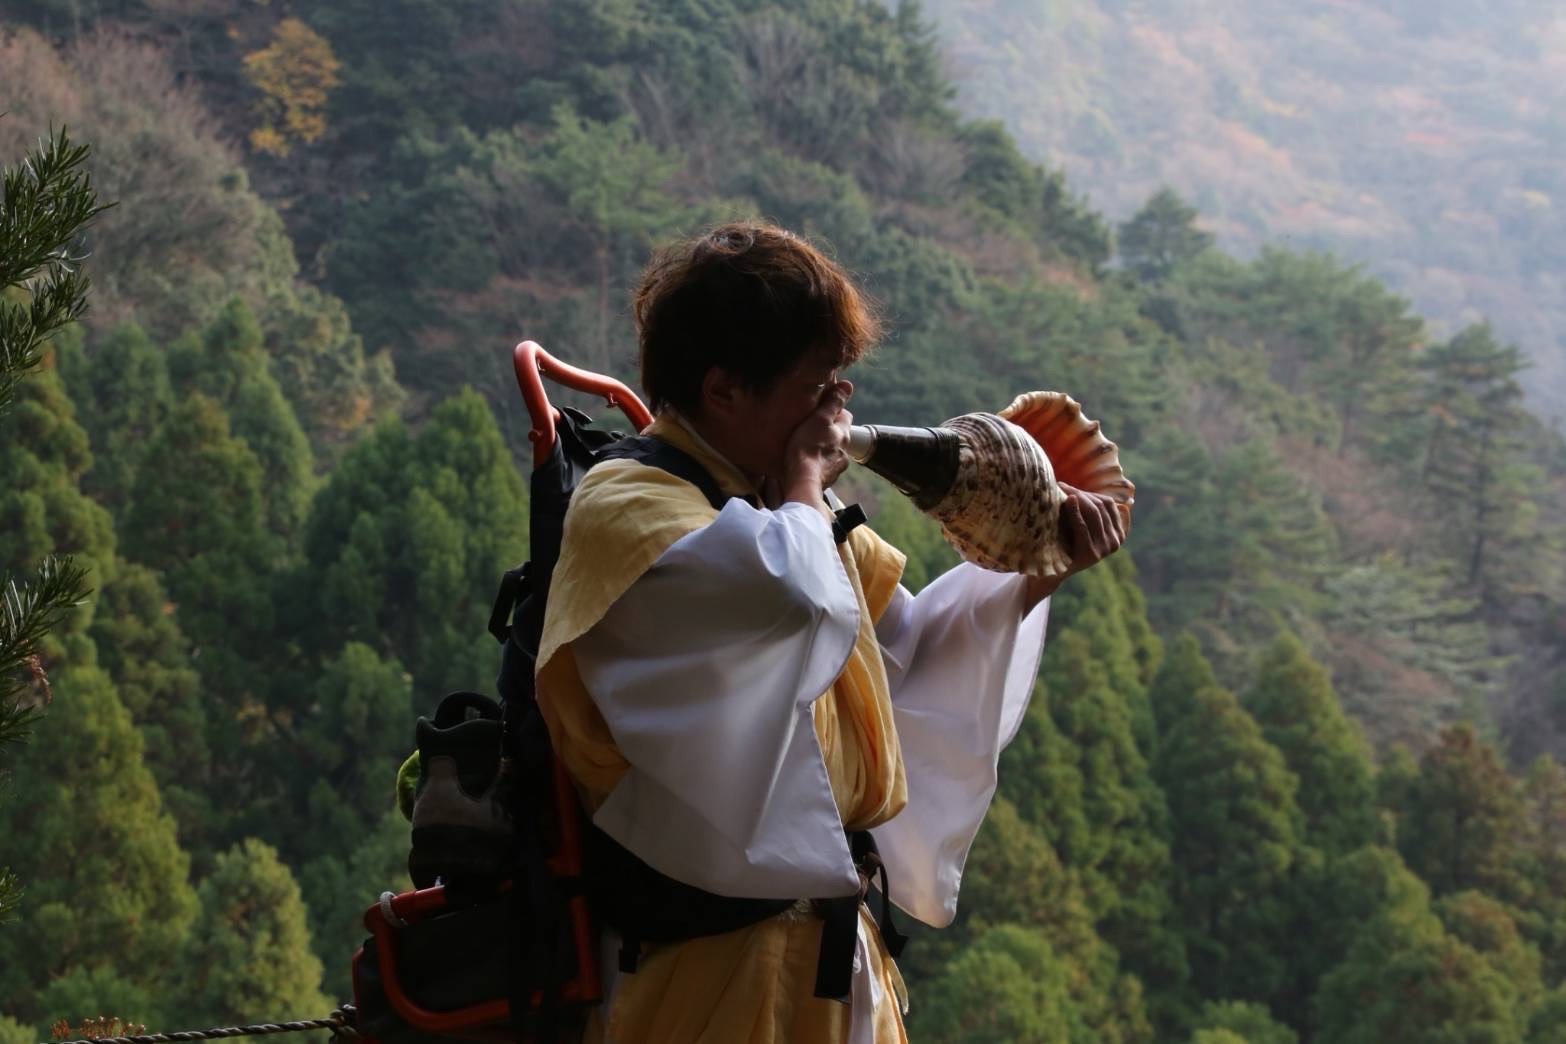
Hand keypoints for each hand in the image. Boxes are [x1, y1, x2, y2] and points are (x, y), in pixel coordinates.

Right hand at [782, 380, 852, 507]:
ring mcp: (836, 468)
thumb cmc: (808, 448)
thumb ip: (833, 402)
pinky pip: (824, 470)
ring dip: (824, 450)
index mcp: (843, 434)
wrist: (803, 481)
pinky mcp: (827, 481)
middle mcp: (844, 452)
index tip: (824, 410)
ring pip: (832, 454)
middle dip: (829, 432)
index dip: (835, 411)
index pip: (845, 416)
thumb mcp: (819, 418)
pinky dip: (818, 466)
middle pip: (839, 436)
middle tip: (813, 429)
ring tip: (808, 448)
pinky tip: (806, 465)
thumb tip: (848, 385)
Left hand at [1022, 483, 1126, 609]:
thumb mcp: (1087, 525)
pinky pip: (1083, 526)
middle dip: (1081, 494)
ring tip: (1062, 491)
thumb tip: (1113, 492)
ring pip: (1092, 513)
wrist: (1055, 570)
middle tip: (1062, 487)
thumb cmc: (1069, 541)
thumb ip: (1095, 510)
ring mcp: (1105, 548)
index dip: (1091, 493)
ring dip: (1076, 498)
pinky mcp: (1091, 553)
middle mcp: (1115, 542)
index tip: (1072, 488)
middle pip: (1100, 507)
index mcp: (1119, 534)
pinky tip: (1067, 500)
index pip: (1109, 504)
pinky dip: (1075, 511)